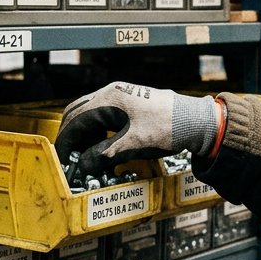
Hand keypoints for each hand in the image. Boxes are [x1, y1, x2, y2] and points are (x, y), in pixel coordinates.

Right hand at [54, 83, 221, 175]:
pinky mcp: (130, 104)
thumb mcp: (131, 145)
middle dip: (73, 137)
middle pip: (78, 114)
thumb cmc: (168, 128)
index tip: (64, 160)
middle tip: (73, 159)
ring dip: (86, 135)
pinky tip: (106, 148)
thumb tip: (82, 166)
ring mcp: (121, 97)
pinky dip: (99, 132)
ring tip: (90, 157)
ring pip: (91, 115)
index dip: (65, 142)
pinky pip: (105, 116)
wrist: (196, 121)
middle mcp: (112, 93)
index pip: (74, 120)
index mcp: (109, 99)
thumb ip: (102, 155)